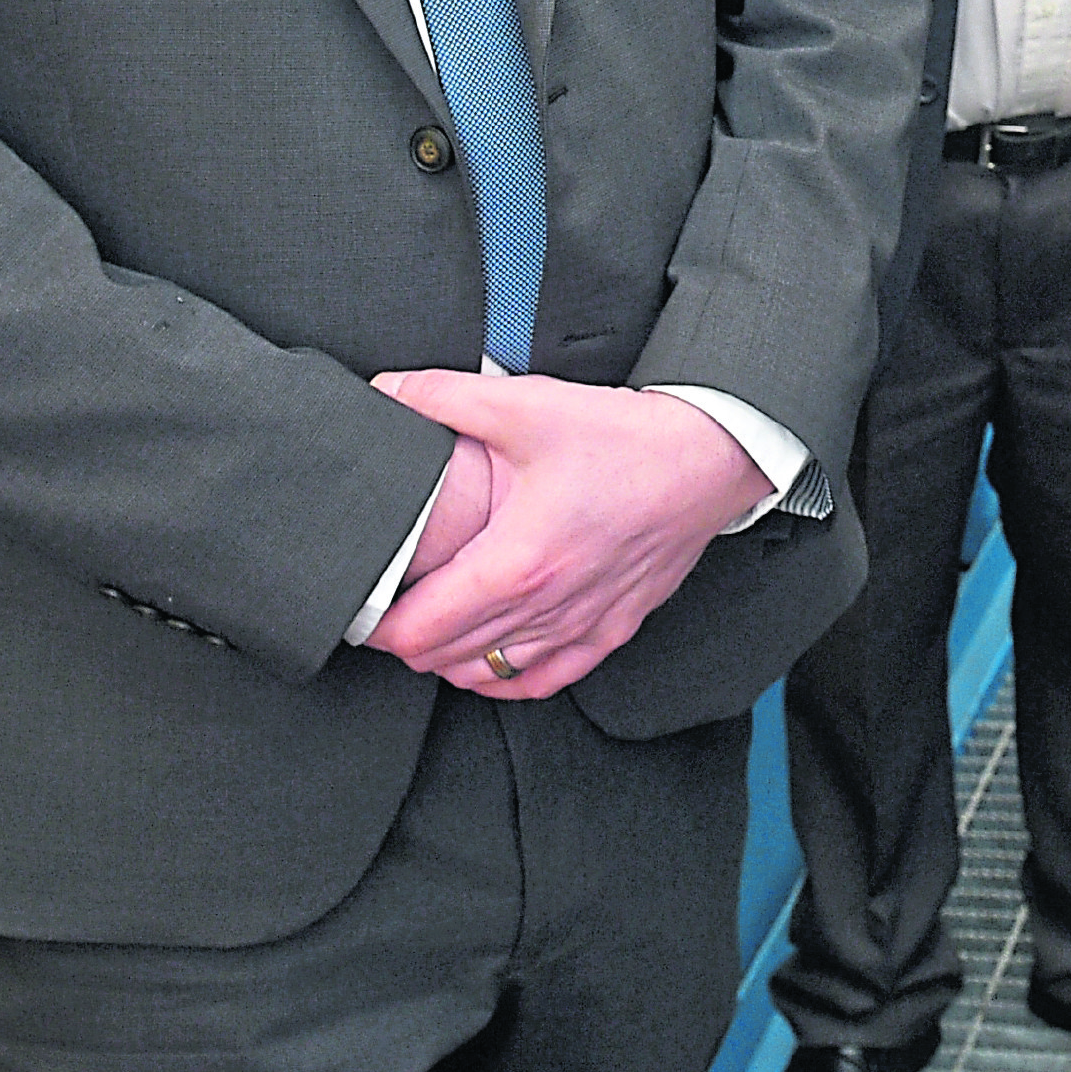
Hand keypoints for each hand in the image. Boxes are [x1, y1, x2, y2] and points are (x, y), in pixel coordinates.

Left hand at [362, 366, 769, 698]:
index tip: (361, 607)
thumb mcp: (524, 405)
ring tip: (432, 630)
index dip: (376, 627)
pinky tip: (496, 658)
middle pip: (444, 659)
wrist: (709, 457)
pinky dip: (510, 676)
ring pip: (492, 675)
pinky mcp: (613, 626)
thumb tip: (385, 392)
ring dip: (451, 660)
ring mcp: (583, 624)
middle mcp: (547, 607)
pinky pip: (548, 678)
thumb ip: (443, 398)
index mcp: (516, 563)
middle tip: (386, 611)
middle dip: (404, 641)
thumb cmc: (624, 437)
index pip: (419, 629)